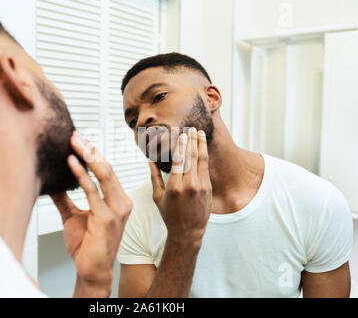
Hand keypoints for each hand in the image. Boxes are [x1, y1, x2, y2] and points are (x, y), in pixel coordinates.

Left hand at [51, 131, 131, 296]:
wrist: (91, 270)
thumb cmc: (87, 245)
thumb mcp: (73, 216)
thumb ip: (65, 198)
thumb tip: (53, 182)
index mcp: (118, 200)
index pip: (106, 171)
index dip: (92, 154)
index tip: (78, 141)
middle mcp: (121, 202)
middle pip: (106, 168)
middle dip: (90, 149)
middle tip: (75, 135)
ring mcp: (117, 209)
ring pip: (104, 175)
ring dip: (87, 156)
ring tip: (73, 142)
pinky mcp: (107, 217)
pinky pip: (93, 191)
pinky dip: (81, 174)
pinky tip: (71, 163)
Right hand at [149, 128, 211, 244]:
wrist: (188, 231)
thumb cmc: (169, 215)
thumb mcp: (157, 197)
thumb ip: (154, 176)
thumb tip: (149, 159)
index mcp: (174, 187)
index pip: (177, 159)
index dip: (179, 144)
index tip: (179, 133)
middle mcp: (188, 185)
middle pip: (190, 156)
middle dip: (190, 140)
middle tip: (190, 127)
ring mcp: (200, 187)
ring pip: (200, 160)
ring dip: (200, 144)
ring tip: (199, 132)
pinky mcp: (208, 189)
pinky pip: (206, 167)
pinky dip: (204, 155)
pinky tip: (203, 146)